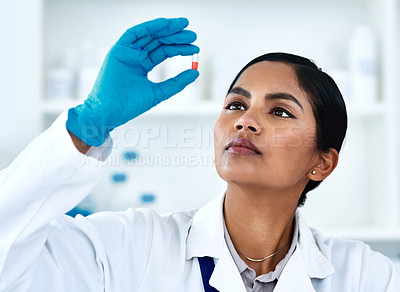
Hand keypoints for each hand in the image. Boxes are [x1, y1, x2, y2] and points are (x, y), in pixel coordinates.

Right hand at [66, 17, 199, 145]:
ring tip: (184, 26)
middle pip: (159, 41)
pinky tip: (165, 24)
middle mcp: (135, 56)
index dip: (179, 48)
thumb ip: (177, 82)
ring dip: (166, 29)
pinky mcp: (118, 50)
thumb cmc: (130, 105)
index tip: (195, 47)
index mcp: (143, 65)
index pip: (164, 51)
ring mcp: (127, 52)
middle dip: (176, 36)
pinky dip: (149, 27)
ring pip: (149, 35)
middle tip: (193, 35)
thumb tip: (196, 72)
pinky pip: (134, 33)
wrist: (111, 111)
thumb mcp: (159, 92)